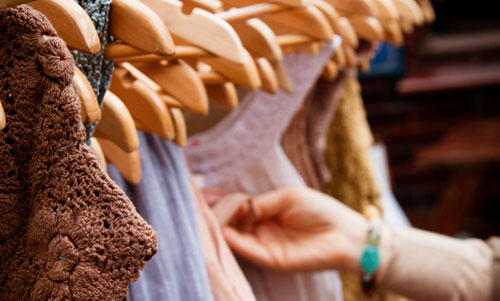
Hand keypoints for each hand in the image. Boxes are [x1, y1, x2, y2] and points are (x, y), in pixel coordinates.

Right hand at [222, 187, 370, 273]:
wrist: (344, 233)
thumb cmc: (320, 210)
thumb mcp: (287, 197)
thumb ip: (262, 202)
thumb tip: (240, 206)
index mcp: (266, 214)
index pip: (239, 210)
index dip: (229, 204)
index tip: (220, 197)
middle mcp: (262, 230)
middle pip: (234, 225)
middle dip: (221, 217)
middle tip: (210, 209)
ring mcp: (266, 246)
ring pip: (236, 239)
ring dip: (224, 229)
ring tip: (213, 219)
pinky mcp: (272, 260)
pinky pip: (249, 251)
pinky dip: (236, 243)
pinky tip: (227, 233)